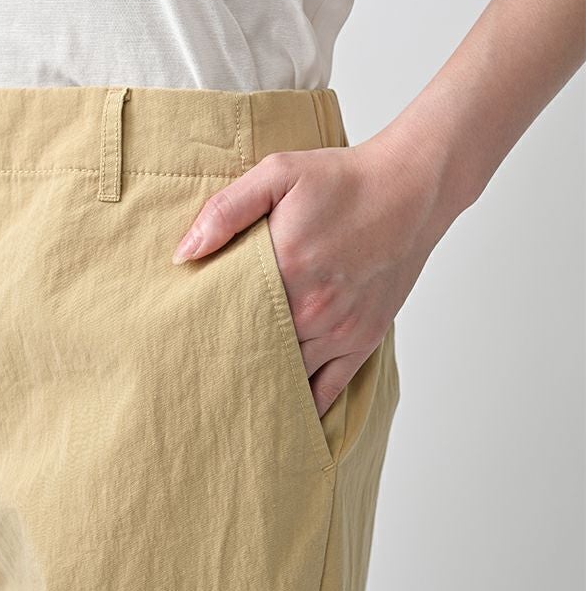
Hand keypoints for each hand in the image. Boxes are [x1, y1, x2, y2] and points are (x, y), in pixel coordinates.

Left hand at [171, 124, 446, 418]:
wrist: (411, 189)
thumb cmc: (344, 179)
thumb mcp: (278, 173)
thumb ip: (226, 211)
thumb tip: (184, 255)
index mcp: (284, 268)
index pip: (228, 319)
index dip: (203, 335)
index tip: (180, 347)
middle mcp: (312, 309)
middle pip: (255, 353)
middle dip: (226, 367)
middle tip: (195, 383)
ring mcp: (341, 330)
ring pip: (289, 377)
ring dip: (261, 386)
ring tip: (228, 404)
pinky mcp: (364, 339)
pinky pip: (330, 388)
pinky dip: (305, 405)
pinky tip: (282, 416)